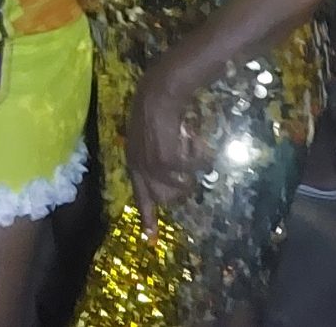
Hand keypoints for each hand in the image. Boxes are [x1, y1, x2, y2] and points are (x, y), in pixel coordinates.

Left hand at [123, 73, 203, 235]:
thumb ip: (153, 155)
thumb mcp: (147, 137)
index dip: (148, 217)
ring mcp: (153, 167)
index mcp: (134, 164)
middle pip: (165, 198)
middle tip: (188, 164)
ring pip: (184, 184)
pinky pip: (194, 167)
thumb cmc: (154, 110)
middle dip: (182, 186)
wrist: (158, 95)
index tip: (151, 239)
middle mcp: (141, 169)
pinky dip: (201, 153)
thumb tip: (175, 173)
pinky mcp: (168, 161)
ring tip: (191, 143)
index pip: (141, 196)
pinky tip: (193, 135)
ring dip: (193, 165)